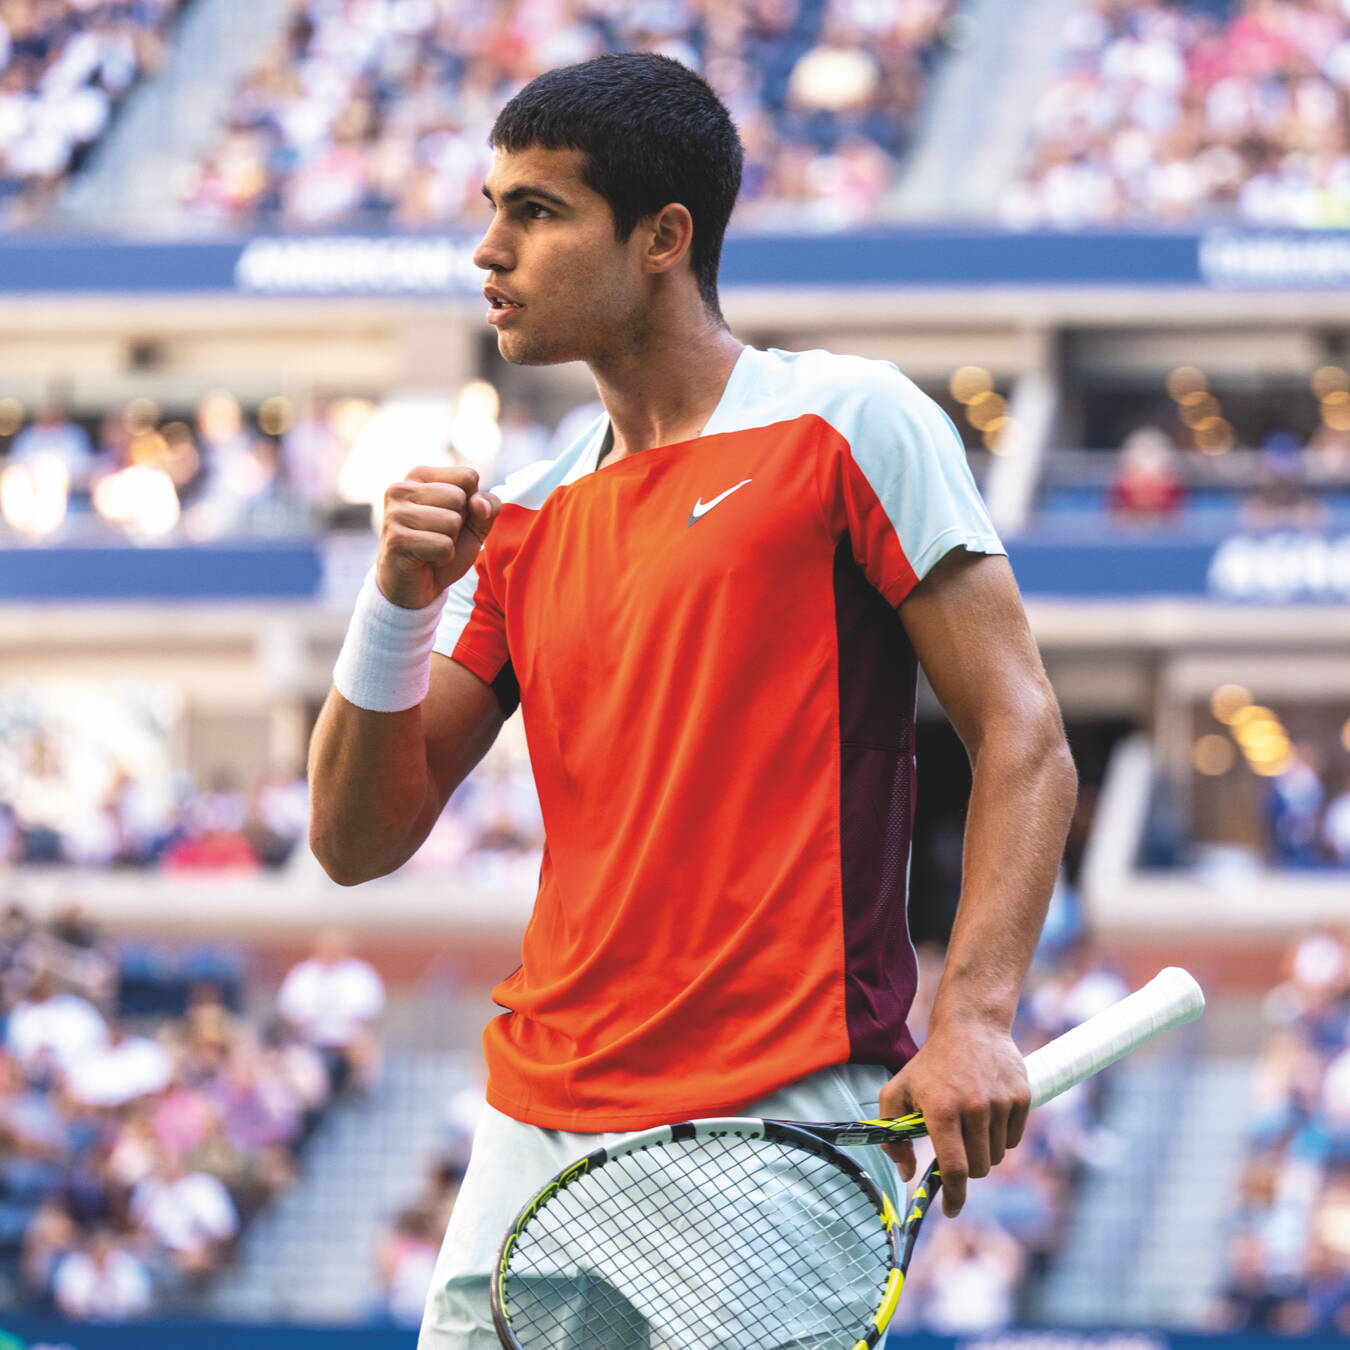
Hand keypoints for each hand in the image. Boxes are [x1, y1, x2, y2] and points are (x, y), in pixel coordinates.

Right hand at [377, 466, 501, 609]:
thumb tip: (479, 504)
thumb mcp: (475, 523)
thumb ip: (488, 505)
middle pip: (459, 498)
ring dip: (450, 542)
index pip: (469, 476)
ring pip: (452, 521)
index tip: (449, 517)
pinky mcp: (396, 539)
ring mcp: (395, 513)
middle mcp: (401, 488)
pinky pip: (443, 546)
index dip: (471, 504)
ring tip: (430, 547)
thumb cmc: (442, 548)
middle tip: (438, 536)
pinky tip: (425, 560)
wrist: (414, 587)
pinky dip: (443, 558)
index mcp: (419, 475)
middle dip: (458, 524)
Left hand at [877, 1018, 1028, 1216]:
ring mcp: (1001, 1103)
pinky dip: (1001, 1138)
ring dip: (983, 1152)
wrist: (970, 1026)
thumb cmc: (930, 1063)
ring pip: (997, 1156)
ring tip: (969, 1126)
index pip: (954, 1169)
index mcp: (941, 1110)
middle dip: (966, 1169)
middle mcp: (974, 1108)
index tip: (950, 1211)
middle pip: (979, 1168)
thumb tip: (907, 1174)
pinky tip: (987, 1115)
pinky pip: (1014, 1140)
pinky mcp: (1022, 1098)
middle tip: (956, 1150)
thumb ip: (892, 1134)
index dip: (954, 1197)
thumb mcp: (897, 1091)